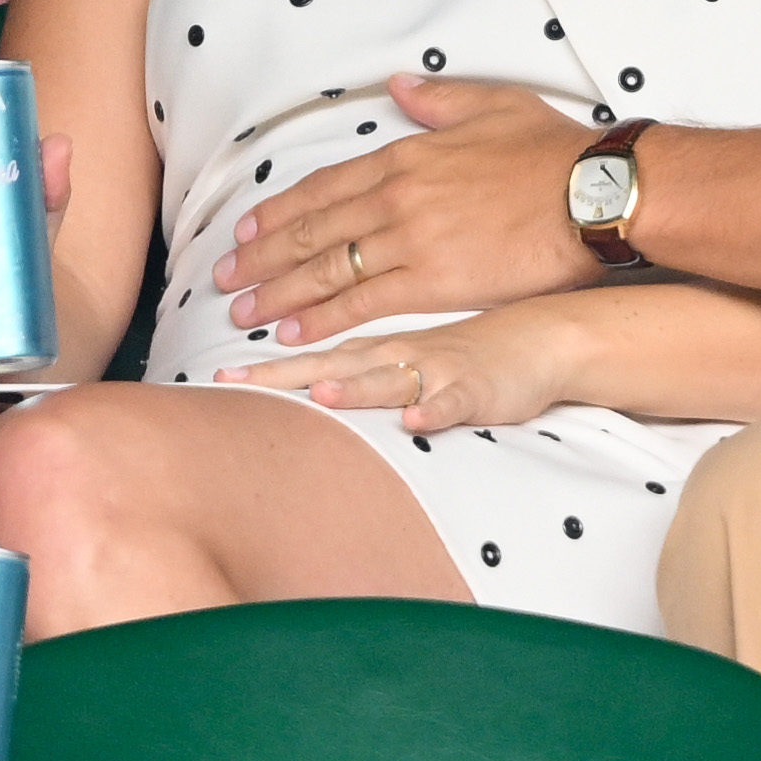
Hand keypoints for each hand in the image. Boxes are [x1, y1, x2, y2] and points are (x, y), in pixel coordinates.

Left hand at [216, 301, 588, 431]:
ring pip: (391, 378)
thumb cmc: (472, 349)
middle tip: (235, 383)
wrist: (543, 337)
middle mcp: (399, 355)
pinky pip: (453, 400)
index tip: (217, 377)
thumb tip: (316, 385)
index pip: (314, 355)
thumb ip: (365, 366)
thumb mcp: (410, 355)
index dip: (268, 367)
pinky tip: (416, 422)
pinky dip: (434, 410)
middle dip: (284, 376)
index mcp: (380, 347)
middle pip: (333, 365)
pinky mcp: (476, 388)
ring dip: (357, 388)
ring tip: (321, 397)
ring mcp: (437, 370)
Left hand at [218, 76, 603, 346]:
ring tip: (244, 310)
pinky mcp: (434, 280)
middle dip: (263, 255)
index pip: (325, 186)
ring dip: (279, 291)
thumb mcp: (492, 105)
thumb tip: (399, 89)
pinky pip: (363, 302)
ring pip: (327, 268)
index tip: (248, 226)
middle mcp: (396, 196)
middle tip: (225, 275)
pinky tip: (294, 332)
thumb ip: (438, 101)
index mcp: (405, 155)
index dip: (281, 210)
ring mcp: (411, 238)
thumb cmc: (552, 150)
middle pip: (313, 230)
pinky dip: (323, 317)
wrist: (591, 193)